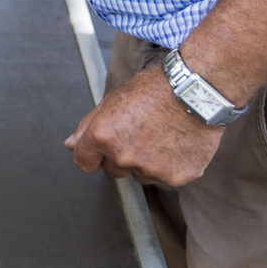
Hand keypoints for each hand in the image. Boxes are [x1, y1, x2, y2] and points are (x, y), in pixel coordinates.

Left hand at [64, 58, 227, 186]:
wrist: (196, 91)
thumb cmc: (154, 89)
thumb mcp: (112, 100)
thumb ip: (88, 126)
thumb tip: (71, 144)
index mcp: (103, 136)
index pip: (83, 162)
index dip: (91, 155)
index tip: (100, 150)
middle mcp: (124, 156)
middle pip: (113, 169)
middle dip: (121, 156)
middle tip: (139, 134)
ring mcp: (151, 169)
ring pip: (140, 175)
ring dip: (146, 162)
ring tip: (161, 136)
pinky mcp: (177, 177)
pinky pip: (166, 178)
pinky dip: (170, 165)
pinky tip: (177, 143)